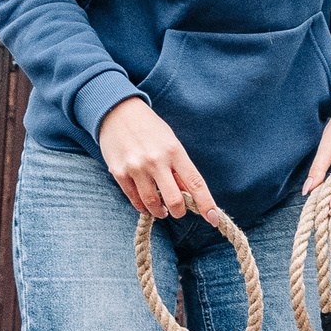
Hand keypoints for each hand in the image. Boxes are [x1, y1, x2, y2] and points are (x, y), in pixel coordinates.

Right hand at [97, 96, 217, 219]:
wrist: (118, 112)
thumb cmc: (150, 128)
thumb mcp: (170, 142)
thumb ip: (178, 168)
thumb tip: (186, 194)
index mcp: (175, 151)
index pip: (195, 183)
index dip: (206, 204)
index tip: (213, 219)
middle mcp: (156, 160)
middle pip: (174, 200)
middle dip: (179, 211)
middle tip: (179, 211)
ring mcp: (136, 167)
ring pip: (152, 203)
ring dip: (160, 212)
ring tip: (162, 210)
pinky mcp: (119, 172)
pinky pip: (134, 199)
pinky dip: (142, 206)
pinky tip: (146, 204)